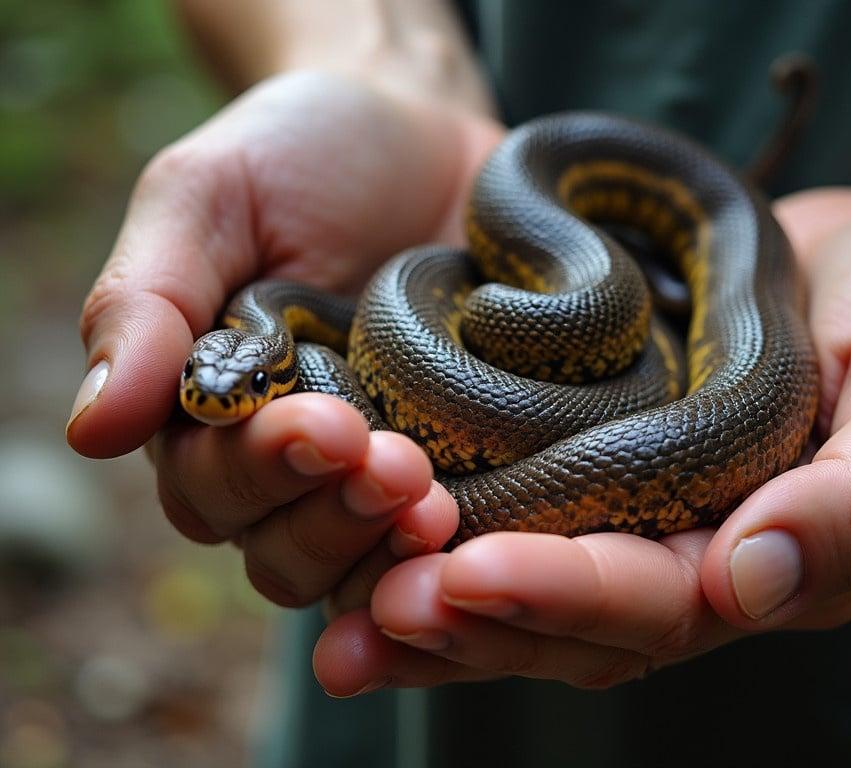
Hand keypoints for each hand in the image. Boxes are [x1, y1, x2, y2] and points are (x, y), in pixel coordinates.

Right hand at [67, 70, 502, 605]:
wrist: (425, 137)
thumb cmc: (302, 154)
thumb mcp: (210, 196)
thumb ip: (147, 302)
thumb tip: (91, 430)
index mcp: (213, 410)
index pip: (210, 486)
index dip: (263, 470)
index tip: (328, 424)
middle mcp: (290, 462)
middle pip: (282, 550)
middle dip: (334, 516)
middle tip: (401, 468)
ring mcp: (377, 471)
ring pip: (358, 568)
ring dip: (390, 549)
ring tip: (438, 503)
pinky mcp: (461, 465)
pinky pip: (442, 544)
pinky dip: (454, 551)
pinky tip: (486, 527)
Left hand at [313, 193, 850, 694]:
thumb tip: (758, 582)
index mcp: (766, 560)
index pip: (658, 603)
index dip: (565, 595)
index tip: (469, 575)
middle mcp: (689, 562)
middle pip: (569, 621)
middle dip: (472, 619)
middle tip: (372, 611)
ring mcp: (634, 522)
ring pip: (523, 593)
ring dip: (432, 605)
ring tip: (338, 610)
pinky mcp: (589, 473)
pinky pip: (507, 523)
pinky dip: (436, 542)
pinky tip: (360, 542)